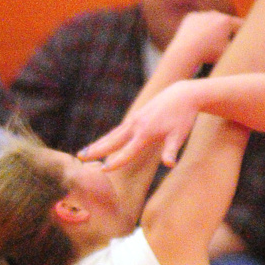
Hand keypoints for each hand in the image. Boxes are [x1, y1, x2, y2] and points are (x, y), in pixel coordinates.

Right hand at [81, 81, 200, 168]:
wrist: (183, 94)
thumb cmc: (184, 117)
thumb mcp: (179, 135)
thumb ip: (171, 151)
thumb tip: (169, 165)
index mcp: (146, 133)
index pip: (128, 151)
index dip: (116, 162)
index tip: (103, 170)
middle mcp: (136, 126)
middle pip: (112, 141)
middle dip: (96, 150)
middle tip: (80, 157)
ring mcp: (135, 120)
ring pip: (113, 134)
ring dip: (98, 143)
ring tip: (84, 151)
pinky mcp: (137, 116)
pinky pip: (119, 129)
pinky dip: (109, 137)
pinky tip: (103, 143)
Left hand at [169, 11, 242, 68]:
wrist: (185, 52)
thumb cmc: (209, 55)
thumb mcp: (228, 53)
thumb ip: (239, 49)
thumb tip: (251, 49)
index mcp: (226, 21)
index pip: (240, 25)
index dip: (244, 32)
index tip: (247, 38)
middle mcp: (215, 14)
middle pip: (226, 22)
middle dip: (228, 30)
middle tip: (229, 39)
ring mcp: (202, 14)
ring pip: (212, 21)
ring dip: (214, 28)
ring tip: (212, 40)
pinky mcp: (191, 17)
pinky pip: (199, 22)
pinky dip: (200, 29)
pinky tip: (200, 37)